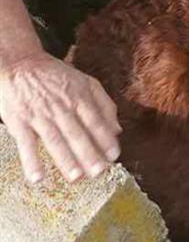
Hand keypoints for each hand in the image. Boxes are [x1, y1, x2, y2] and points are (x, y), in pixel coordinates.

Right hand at [0, 51, 120, 184]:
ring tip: (76, 177)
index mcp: (79, 97)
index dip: (105, 139)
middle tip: (99, 172)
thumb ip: (104, 104)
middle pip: (77, 133)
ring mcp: (39, 115)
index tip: (114, 156)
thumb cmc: (55, 76)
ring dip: (65, 160)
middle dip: (89, 154)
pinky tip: (38, 178)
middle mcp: (61, 107)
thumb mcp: (85, 82)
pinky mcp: (19, 121)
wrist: (20, 63)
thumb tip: (117, 130)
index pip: (95, 121)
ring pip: (55, 140)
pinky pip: (26, 144)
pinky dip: (31, 161)